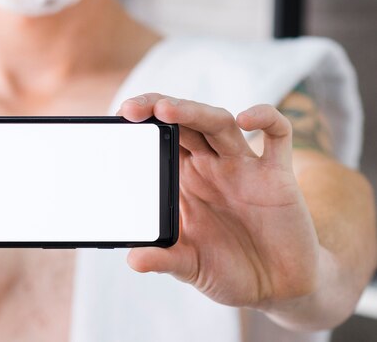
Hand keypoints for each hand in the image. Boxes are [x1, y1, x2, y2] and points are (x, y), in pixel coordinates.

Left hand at [118, 94, 318, 307]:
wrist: (278, 289)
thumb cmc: (230, 269)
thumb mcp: (191, 265)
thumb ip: (165, 258)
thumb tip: (133, 259)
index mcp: (185, 177)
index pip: (161, 136)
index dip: (142, 123)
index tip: (118, 119)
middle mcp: (211, 164)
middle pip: (185, 121)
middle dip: (158, 108)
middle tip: (131, 109)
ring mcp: (243, 166)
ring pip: (218, 122)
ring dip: (193, 111)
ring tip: (165, 109)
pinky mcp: (278, 174)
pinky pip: (277, 135)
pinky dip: (266, 117)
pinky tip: (245, 119)